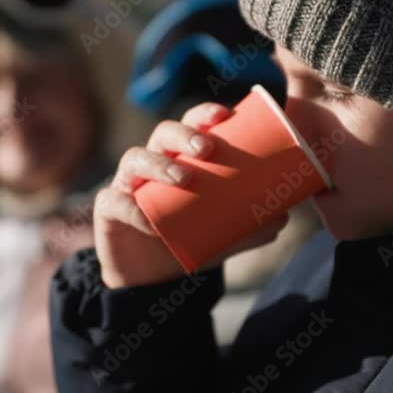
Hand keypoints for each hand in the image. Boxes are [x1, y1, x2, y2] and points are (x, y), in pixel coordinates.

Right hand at [94, 102, 288, 287]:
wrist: (149, 277)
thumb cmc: (184, 239)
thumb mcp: (221, 234)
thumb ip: (248, 227)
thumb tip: (284, 218)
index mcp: (179, 157)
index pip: (190, 124)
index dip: (204, 114)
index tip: (225, 116)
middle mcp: (153, 162)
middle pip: (163, 134)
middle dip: (184, 134)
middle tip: (206, 149)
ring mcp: (128, 183)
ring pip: (136, 158)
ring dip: (159, 165)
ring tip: (183, 179)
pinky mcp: (109, 208)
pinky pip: (115, 202)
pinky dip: (131, 209)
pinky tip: (148, 221)